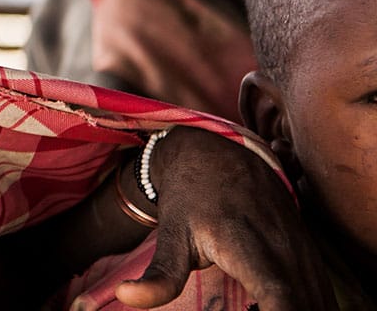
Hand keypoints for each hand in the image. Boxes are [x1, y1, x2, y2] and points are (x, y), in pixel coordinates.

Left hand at [113, 127, 335, 310]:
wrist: (219, 153)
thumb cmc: (192, 196)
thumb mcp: (172, 234)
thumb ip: (159, 274)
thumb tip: (127, 297)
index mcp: (249, 248)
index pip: (279, 296)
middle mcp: (285, 251)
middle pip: (304, 305)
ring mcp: (304, 253)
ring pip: (319, 303)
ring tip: (257, 309)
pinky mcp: (312, 257)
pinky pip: (322, 296)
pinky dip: (308, 308)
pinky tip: (278, 310)